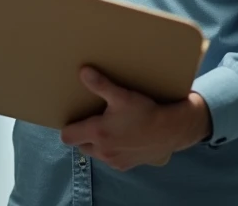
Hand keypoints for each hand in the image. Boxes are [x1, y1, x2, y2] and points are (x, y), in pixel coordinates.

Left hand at [59, 68, 212, 171]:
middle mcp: (102, 151)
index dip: (69, 127)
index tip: (75, 117)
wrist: (170, 131)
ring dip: (97, 144)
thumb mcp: (122, 95)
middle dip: (83, 135)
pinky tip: (122, 138)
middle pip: (79, 145)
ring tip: (108, 128)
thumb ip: (100, 84)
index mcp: (97, 133)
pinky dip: (112, 151)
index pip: (67, 136)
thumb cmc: (145, 111)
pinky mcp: (124, 166)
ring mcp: (113, 160)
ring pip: (95, 153)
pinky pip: (110, 160)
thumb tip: (83, 71)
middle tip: (92, 120)